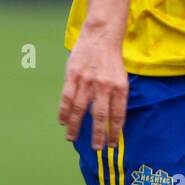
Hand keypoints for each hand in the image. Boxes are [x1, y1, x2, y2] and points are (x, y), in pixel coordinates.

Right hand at [57, 26, 127, 150]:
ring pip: (79, 109)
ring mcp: (87, 81)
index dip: (114, 132)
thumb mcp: (122, 78)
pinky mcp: (73, 75)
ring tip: (72, 138)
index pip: (118, 116)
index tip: (111, 146)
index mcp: (120, 88)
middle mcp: (104, 86)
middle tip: (95, 149)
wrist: (101, 36)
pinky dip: (64, 111)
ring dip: (75, 126)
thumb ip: (116, 97)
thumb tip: (112, 121)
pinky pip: (67, 97)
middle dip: (97, 135)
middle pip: (99, 116)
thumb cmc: (111, 60)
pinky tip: (62, 121)